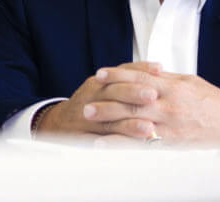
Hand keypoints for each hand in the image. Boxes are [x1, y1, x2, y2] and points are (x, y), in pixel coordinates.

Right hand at [37, 62, 162, 143]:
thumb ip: (129, 77)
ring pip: (109, 120)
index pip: (121, 73)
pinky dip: (114, 144)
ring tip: (148, 128)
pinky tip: (128, 147)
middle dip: (134, 94)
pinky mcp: (83, 138)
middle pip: (114, 93)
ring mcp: (86, 119)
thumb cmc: (92, 103)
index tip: (159, 71)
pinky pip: (99, 141)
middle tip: (153, 96)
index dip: (140, 71)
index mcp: (99, 83)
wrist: (59, 123)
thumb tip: (160, 71)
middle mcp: (92, 98)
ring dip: (129, 124)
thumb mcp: (105, 85)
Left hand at [81, 62, 219, 144]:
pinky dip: (121, 144)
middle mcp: (169, 105)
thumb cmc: (212, 102)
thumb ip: (167, 79)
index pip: (140, 76)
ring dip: (109, 120)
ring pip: (133, 121)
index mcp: (173, 87)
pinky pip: (141, 144)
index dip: (118, 74)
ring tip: (90, 119)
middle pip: (132, 100)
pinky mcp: (170, 142)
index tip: (100, 74)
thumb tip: (148, 71)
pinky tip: (104, 145)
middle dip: (107, 100)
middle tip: (87, 102)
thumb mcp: (191, 82)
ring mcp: (169, 125)